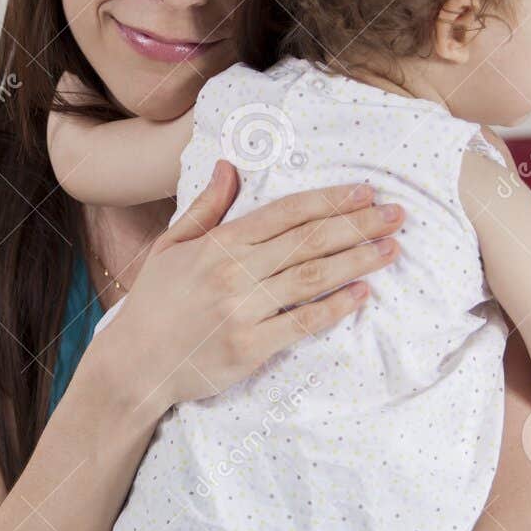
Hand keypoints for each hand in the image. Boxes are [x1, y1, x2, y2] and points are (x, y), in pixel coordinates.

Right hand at [97, 159, 403, 410]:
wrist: (133, 364)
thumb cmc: (154, 304)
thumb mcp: (170, 247)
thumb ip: (206, 207)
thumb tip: (230, 166)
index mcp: (217, 244)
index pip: (284, 214)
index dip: (328, 201)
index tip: (365, 193)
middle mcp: (233, 273)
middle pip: (307, 242)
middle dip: (357, 225)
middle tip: (396, 215)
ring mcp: (242, 311)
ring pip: (311, 278)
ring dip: (356, 261)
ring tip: (391, 249)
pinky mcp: (250, 347)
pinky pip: (302, 323)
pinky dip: (335, 307)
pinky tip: (362, 293)